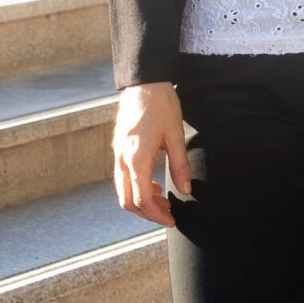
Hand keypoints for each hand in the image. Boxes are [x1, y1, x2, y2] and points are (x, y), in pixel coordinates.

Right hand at [112, 82, 191, 226]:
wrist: (144, 82)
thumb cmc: (161, 106)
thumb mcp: (176, 136)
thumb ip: (179, 165)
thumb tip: (185, 190)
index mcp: (137, 158)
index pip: (142, 199)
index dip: (156, 214)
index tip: (171, 220)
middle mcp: (123, 159)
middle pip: (127, 200)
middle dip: (147, 213)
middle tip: (168, 214)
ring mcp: (118, 153)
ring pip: (122, 190)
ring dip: (141, 201)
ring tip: (163, 199)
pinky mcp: (119, 148)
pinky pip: (122, 177)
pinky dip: (135, 187)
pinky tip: (154, 183)